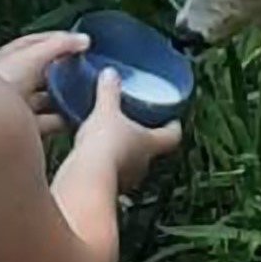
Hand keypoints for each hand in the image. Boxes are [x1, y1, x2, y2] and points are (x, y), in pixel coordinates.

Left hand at [0, 30, 90, 136]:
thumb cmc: (7, 76)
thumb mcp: (34, 54)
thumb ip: (60, 45)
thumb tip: (86, 40)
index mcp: (13, 58)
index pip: (40, 44)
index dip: (62, 41)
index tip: (84, 44)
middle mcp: (17, 79)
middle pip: (48, 73)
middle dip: (69, 72)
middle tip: (92, 71)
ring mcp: (23, 102)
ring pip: (52, 98)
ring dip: (70, 97)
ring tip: (91, 94)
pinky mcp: (30, 124)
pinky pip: (53, 120)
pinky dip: (67, 118)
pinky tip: (83, 115)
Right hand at [75, 67, 181, 191]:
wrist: (86, 180)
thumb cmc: (105, 143)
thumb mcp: (106, 112)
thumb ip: (109, 92)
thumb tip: (111, 73)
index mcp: (151, 143)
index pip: (172, 136)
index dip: (174, 127)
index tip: (173, 120)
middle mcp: (144, 164)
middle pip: (152, 150)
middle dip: (144, 138)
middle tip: (136, 124)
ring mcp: (128, 179)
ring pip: (131, 163)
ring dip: (124, 152)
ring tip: (111, 138)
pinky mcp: (109, 187)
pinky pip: (111, 172)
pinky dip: (106, 163)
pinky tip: (93, 155)